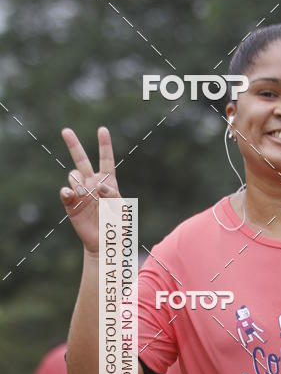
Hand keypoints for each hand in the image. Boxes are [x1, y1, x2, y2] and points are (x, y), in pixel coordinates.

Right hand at [60, 126, 120, 254]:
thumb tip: (98, 185)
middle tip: (65, 130)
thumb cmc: (117, 227)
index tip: (102, 130)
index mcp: (108, 182)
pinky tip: (72, 195)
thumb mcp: (122, 209)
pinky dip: (67, 191)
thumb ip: (113, 194)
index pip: (106, 160)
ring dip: (78, 181)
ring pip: (73, 175)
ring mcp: (81, 193)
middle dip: (73, 145)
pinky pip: (65, 192)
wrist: (105, 243)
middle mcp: (92, 184)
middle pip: (82, 160)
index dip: (104, 145)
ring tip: (84, 194)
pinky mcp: (71, 204)